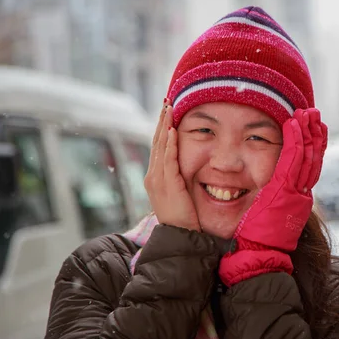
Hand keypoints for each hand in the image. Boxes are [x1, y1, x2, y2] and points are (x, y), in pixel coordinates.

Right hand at [144, 99, 199, 230]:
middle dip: (161, 120)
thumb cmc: (183, 216)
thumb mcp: (179, 192)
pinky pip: (167, 160)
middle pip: (156, 141)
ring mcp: (157, 180)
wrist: (179, 236)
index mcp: (155, 177)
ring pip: (159, 147)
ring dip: (164, 125)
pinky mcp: (168, 184)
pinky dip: (169, 144)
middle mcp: (152, 176)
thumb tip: (186, 165)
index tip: (167, 110)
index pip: (158, 146)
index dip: (161, 126)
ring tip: (168, 108)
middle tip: (166, 102)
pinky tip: (171, 130)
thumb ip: (179, 177)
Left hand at [219, 108, 327, 285]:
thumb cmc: (255, 241)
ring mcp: (294, 190)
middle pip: (313, 157)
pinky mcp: (284, 188)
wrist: (257, 256)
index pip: (309, 166)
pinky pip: (292, 158)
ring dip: (307, 131)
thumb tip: (263, 192)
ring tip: (308, 114)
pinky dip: (294, 139)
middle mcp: (301, 193)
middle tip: (314, 114)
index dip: (313, 146)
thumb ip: (271, 201)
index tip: (313, 129)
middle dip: (315, 134)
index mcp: (297, 198)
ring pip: (306, 154)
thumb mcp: (269, 216)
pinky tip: (293, 123)